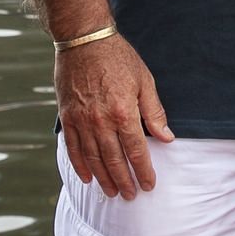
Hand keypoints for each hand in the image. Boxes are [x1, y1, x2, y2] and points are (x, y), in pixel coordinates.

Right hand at [56, 33, 175, 197]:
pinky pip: (73, 148)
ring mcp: (82, 121)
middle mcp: (101, 121)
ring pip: (93, 158)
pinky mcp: (67, 117)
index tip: (149, 185)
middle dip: (123, 180)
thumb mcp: (144, 81)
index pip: (137, 151)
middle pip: (114, 160)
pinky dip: (79, 165)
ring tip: (111, 192)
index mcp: (124, 112)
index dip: (143, 171)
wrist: (84, 40)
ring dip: (103, 178)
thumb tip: (167, 138)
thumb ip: (154, 112)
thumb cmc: (118, 58)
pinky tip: (87, 177)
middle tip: (129, 196)